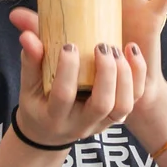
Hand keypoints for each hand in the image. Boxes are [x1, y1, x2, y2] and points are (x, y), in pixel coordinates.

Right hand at [9, 7, 140, 146]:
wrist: (49, 131)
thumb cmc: (38, 102)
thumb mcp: (28, 85)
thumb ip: (30, 60)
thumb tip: (27, 35)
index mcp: (54, 116)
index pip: (64, 95)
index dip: (68, 70)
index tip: (69, 46)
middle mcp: (82, 124)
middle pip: (102, 104)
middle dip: (106, 73)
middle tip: (101, 46)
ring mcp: (102, 123)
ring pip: (124, 105)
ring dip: (125, 75)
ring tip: (117, 49)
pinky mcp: (117, 116)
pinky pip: (136, 98)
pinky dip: (138, 75)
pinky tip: (131, 51)